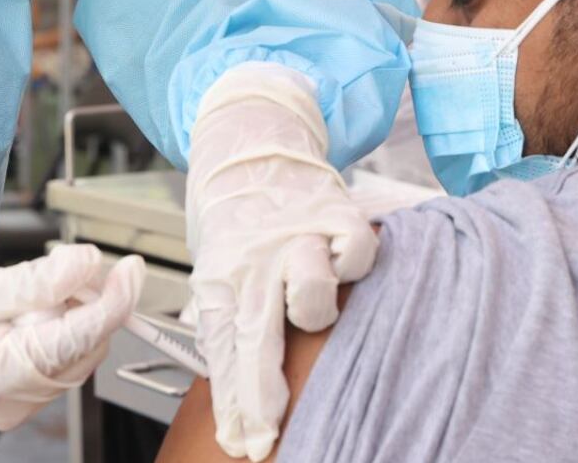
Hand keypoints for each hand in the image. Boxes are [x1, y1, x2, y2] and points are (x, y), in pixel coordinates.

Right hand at [0, 245, 143, 437]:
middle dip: (88, 302)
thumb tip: (90, 262)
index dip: (113, 301)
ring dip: (74, 315)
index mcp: (2, 374)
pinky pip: (66, 361)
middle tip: (63, 269)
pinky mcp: (29, 401)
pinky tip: (34, 316)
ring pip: (80, 353)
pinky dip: (62, 331)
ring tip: (35, 296)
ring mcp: (25, 406)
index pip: (78, 338)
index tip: (131, 268)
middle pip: (86, 345)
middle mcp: (19, 400)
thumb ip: (40, 279)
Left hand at [185, 63, 376, 460]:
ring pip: (313, 294)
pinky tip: (343, 259)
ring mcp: (298, 236)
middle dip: (264, 392)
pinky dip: (355, 262)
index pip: (226, 351)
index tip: (246, 440)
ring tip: (308, 296)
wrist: (248, 144)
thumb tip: (240, 402)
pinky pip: (358, 254)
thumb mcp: (218, 273)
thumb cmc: (236, 220)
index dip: (238, 403)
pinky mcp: (336, 214)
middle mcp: (256, 260)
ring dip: (314, 307)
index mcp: (223, 277)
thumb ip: (231, 328)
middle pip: (260, 336)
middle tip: (265, 428)